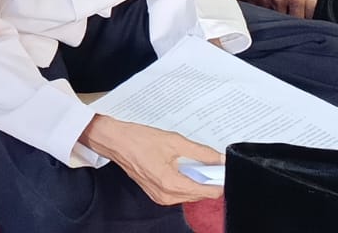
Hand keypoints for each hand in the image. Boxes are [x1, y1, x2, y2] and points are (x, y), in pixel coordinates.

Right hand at [79, 116, 223, 205]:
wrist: (115, 141)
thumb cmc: (138, 139)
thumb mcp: (174, 141)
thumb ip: (201, 152)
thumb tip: (219, 159)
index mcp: (171, 184)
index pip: (206, 191)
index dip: (218, 180)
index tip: (223, 169)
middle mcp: (166, 196)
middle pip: (199, 194)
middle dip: (206, 179)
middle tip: (209, 161)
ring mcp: (160, 197)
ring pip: (189, 194)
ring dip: (195, 180)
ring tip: (192, 162)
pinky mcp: (156, 194)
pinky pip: (178, 192)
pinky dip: (184, 181)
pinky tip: (181, 166)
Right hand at [241, 0, 330, 19]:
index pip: (302, 19)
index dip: (304, 16)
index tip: (303, 13)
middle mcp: (280, 0)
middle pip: (286, 18)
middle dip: (289, 15)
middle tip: (290, 8)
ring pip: (271, 14)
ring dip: (275, 11)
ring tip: (278, 3)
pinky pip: (257, 7)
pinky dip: (262, 5)